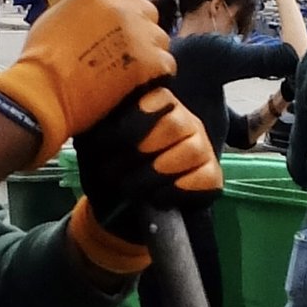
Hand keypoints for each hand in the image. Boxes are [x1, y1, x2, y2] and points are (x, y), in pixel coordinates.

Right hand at [0, 0, 172, 160]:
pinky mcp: (152, 63)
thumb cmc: (43, 58)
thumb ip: (86, 4)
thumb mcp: (59, 12)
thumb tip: (97, 10)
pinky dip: (155, 74)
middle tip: (120, 48)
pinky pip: (166, 64)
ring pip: (159, 38)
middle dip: (136, 27)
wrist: (45, 92)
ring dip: (147, 51)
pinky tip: (135, 82)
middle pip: (147, 11)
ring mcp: (142, 34)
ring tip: (124, 69)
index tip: (123, 11)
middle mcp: (126, 5)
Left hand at [74, 86, 222, 245]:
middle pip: (174, 124)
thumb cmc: (106, 168)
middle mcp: (184, 120)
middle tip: (115, 172)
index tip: (102, 145)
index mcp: (156, 104)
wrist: (116, 208)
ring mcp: (201, 146)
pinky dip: (177, 190)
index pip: (157, 98)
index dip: (130, 125)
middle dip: (141, 151)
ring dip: (155, 173)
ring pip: (190, 150)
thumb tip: (97, 112)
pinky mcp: (211, 175)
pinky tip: (156, 198)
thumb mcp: (94, 143)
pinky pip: (205, 177)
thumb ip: (99, 122)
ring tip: (132, 189)